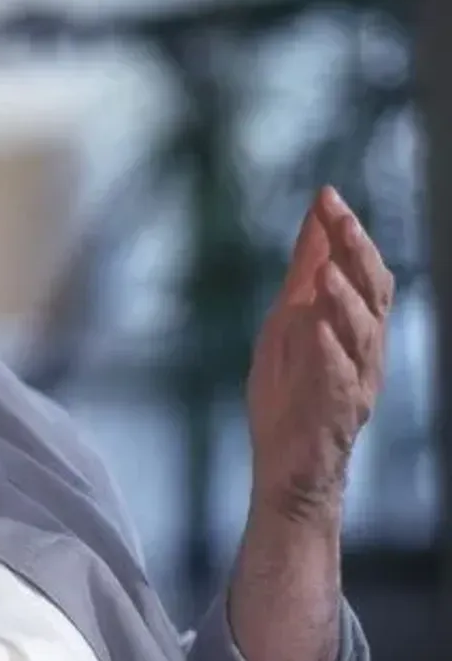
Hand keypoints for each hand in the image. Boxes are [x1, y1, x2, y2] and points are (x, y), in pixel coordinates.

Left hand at [246, 186, 393, 522]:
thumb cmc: (291, 391)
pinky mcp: (336, 412)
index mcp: (352, 325)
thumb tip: (314, 221)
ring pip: (362, 335)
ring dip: (345, 301)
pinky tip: (318, 332)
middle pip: (372, 293)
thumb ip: (305, 276)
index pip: (359, 269)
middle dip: (356, 253)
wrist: (287, 465)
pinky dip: (329, 354)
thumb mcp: (289, 322)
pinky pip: (339, 381)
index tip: (326, 196)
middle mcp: (363, 349)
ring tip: (329, 273)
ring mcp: (354, 380)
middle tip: (339, 218)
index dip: (347, 232)